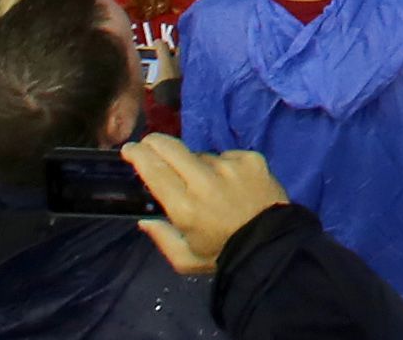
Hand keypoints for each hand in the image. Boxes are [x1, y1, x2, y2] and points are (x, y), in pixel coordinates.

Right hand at [125, 138, 288, 275]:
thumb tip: (145, 219)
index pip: (155, 171)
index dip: (139, 155)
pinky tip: (232, 184)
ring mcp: (230, 166)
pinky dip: (224, 167)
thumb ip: (162, 238)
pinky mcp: (251, 159)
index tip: (129, 149)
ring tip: (208, 186)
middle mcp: (205, 181)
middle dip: (155, 142)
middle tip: (149, 142)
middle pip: (172, 149)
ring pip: (201, 156)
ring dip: (196, 165)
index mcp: (185, 207)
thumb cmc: (223, 254)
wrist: (272, 245)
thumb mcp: (186, 259)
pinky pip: (227, 156)